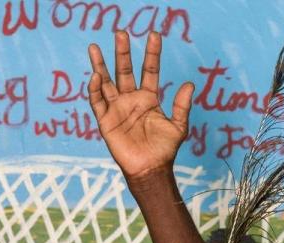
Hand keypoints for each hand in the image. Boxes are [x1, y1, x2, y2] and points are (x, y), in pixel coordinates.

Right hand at [88, 31, 194, 178]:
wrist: (150, 170)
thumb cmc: (164, 150)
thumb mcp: (178, 126)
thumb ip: (182, 105)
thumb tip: (189, 84)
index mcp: (148, 98)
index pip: (149, 70)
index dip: (152, 53)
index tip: (154, 35)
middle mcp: (131, 100)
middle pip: (124, 71)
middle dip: (122, 52)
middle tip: (120, 32)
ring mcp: (117, 109)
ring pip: (106, 82)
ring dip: (100, 65)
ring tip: (94, 47)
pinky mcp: (106, 121)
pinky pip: (98, 102)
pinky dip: (95, 90)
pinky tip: (95, 76)